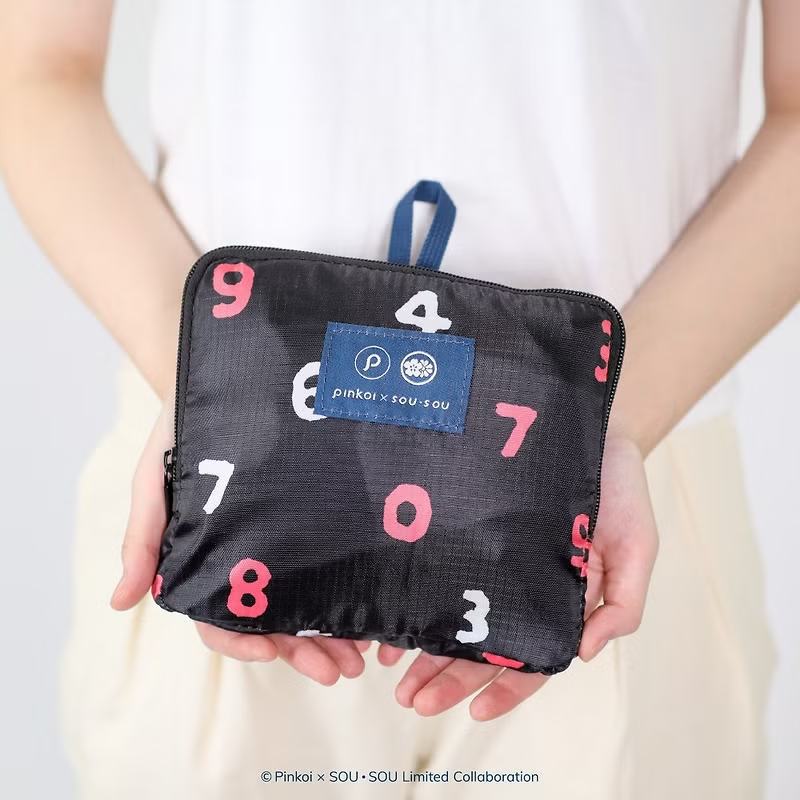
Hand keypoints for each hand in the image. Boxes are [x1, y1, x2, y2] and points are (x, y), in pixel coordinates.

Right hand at [110, 400, 368, 684]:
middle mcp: (244, 558)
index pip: (217, 617)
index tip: (273, 653)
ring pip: (304, 602)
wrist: (229, 380)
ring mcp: (278, 541)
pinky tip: (368, 609)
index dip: (242, 643)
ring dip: (329, 635)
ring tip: (360, 657)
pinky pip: (326, 566)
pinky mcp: (307, 521)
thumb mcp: (156, 479)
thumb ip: (144, 537)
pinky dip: (343, 595)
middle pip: (271, 620)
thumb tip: (119, 602)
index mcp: (205, 557)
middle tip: (338, 670)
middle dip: (302, 651)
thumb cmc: (182, 429)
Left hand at [376, 430, 658, 719]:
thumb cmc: (616, 489)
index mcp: (561, 601)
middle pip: (484, 647)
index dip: (507, 690)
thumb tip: (584, 654)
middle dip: (448, 677)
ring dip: (425, 650)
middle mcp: (521, 589)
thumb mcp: (637, 544)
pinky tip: (392, 617)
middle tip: (410, 700)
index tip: (473, 712)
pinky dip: (417, 598)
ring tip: (391, 674)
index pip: (533, 659)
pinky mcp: (469, 533)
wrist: (584, 427)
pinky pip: (440, 573)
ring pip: (456, 617)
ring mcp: (492, 562)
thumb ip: (622, 604)